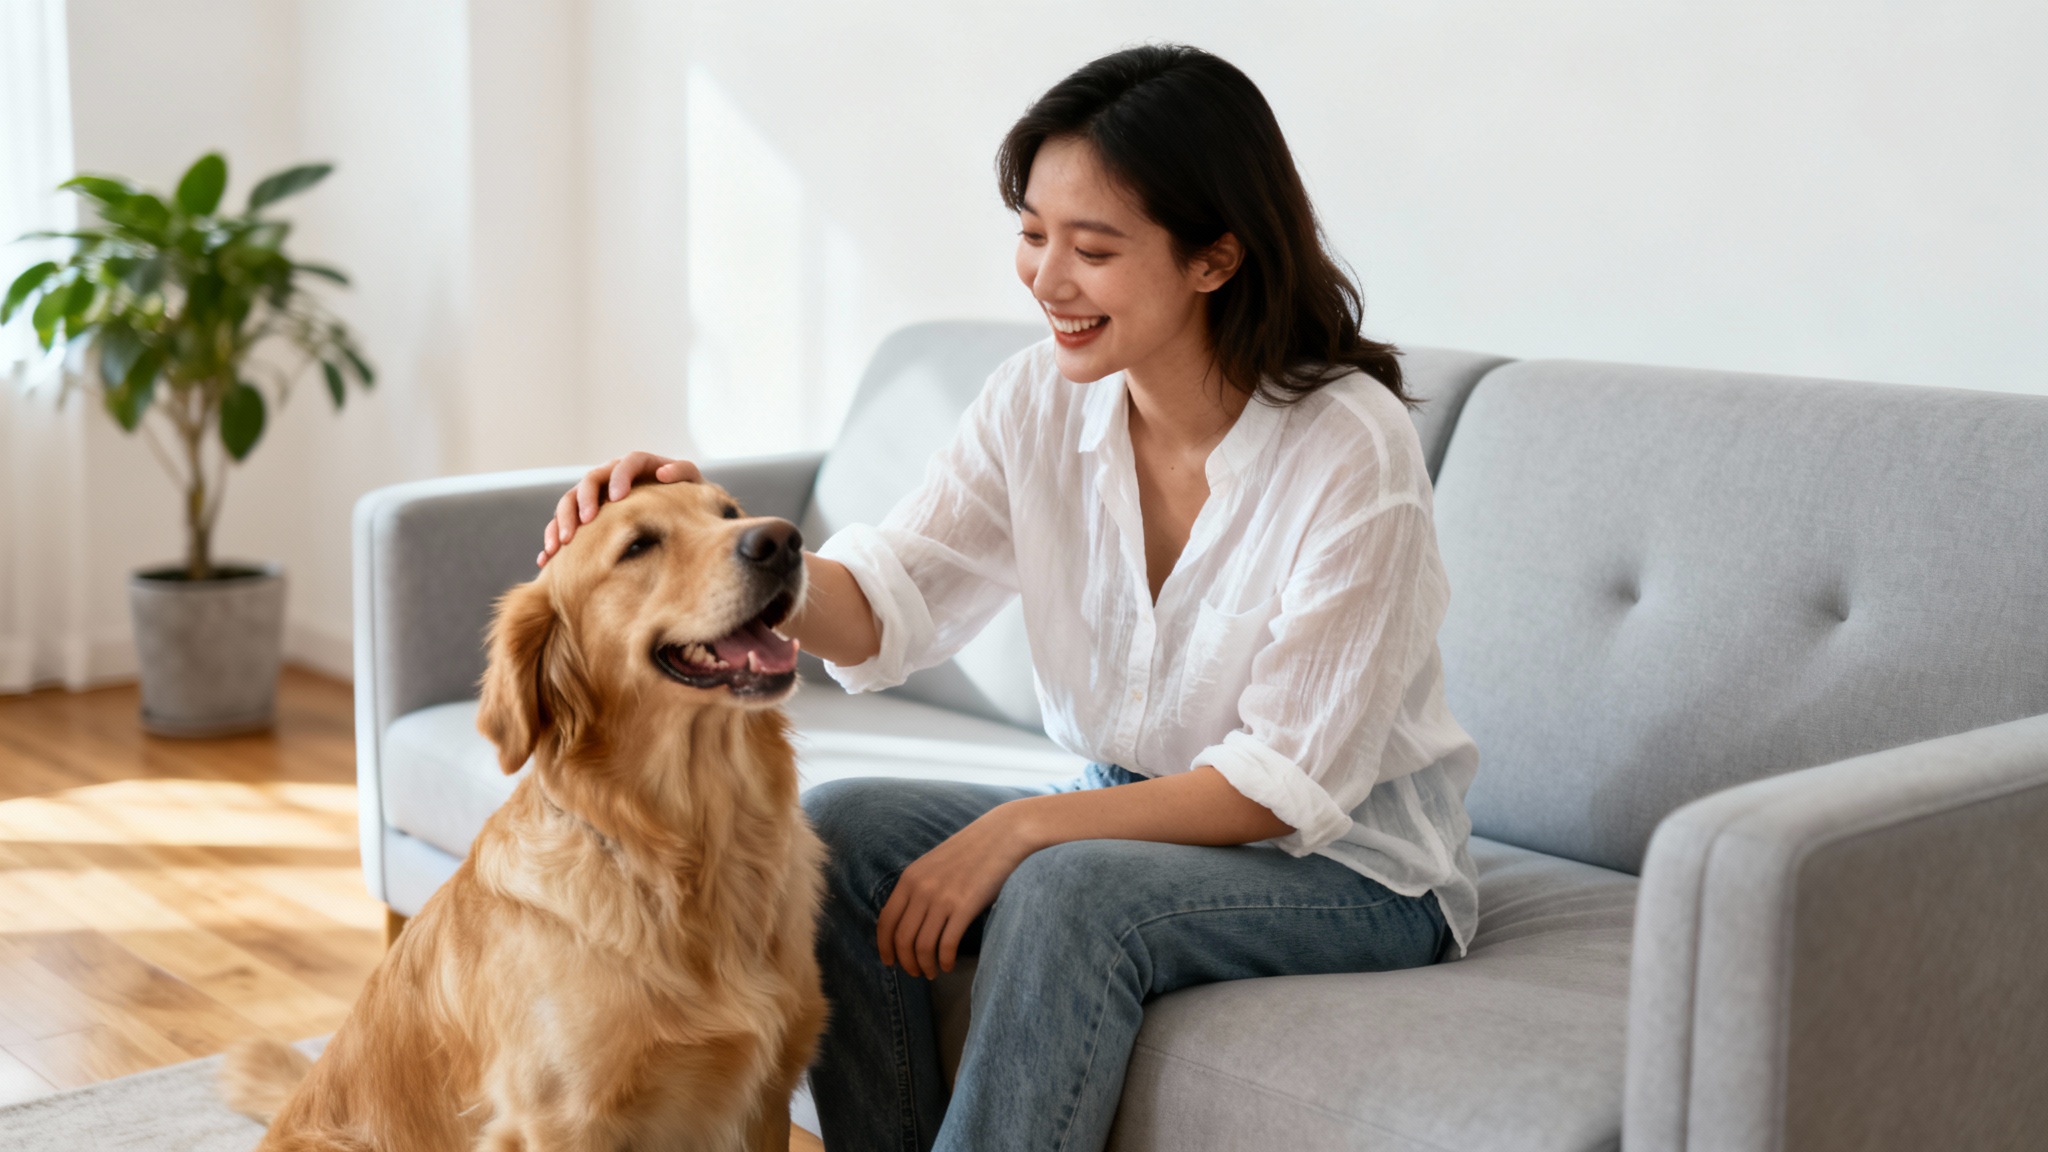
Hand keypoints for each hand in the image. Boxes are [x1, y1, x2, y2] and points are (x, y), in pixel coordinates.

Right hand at [540, 451, 700, 566]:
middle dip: (583, 502)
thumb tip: (663, 472)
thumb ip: (683, 473)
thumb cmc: (686, 498)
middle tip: (584, 523)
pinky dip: (552, 539)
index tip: (618, 497)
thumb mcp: (692, 484)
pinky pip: (562, 524)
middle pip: (589, 481)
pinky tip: (546, 560)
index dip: (620, 477)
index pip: (627, 463)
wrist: (676, 515)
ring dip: (561, 522)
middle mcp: (612, 477)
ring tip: (559, 546)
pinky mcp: (585, 516)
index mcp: (639, 466)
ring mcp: (596, 496)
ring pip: (570, 502)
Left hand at [876, 805, 1038, 978]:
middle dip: (906, 962)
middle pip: (902, 939)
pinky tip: (949, 964)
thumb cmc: (972, 852)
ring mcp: (942, 898)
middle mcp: (921, 889)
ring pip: (922, 946)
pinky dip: (945, 960)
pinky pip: (947, 944)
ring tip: (932, 972)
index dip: (884, 947)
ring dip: (924, 965)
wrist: (1003, 835)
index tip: (890, 962)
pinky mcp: (965, 906)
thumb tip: (909, 923)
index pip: (886, 921)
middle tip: (915, 973)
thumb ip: (920, 888)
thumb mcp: (934, 865)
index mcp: (910, 878)